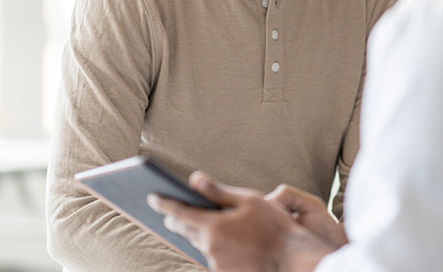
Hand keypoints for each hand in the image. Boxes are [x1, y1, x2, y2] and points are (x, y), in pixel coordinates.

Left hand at [148, 171, 337, 271]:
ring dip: (197, 232)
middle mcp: (210, 247)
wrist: (291, 259)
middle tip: (170, 209)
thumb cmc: (274, 226)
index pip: (179, 211)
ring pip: (198, 243)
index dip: (163, 201)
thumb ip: (218, 191)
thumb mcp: (248, 200)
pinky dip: (211, 244)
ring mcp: (216, 263)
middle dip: (176, 217)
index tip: (151, 195)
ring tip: (198, 220)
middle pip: (184, 230)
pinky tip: (220, 238)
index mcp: (214, 226)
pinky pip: (211, 255)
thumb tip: (194, 179)